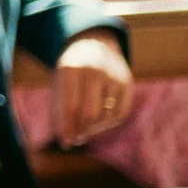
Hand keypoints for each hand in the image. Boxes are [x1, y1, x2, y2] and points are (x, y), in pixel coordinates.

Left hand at [53, 30, 133, 144]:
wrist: (93, 43)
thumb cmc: (70, 72)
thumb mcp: (60, 84)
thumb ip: (61, 112)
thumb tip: (68, 143)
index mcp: (70, 69)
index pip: (69, 106)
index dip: (67, 128)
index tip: (66, 144)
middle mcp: (93, 71)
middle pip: (89, 114)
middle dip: (82, 130)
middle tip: (76, 138)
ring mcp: (113, 76)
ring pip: (105, 116)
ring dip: (94, 127)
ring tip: (85, 125)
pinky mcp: (127, 82)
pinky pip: (120, 113)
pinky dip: (109, 122)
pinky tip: (100, 119)